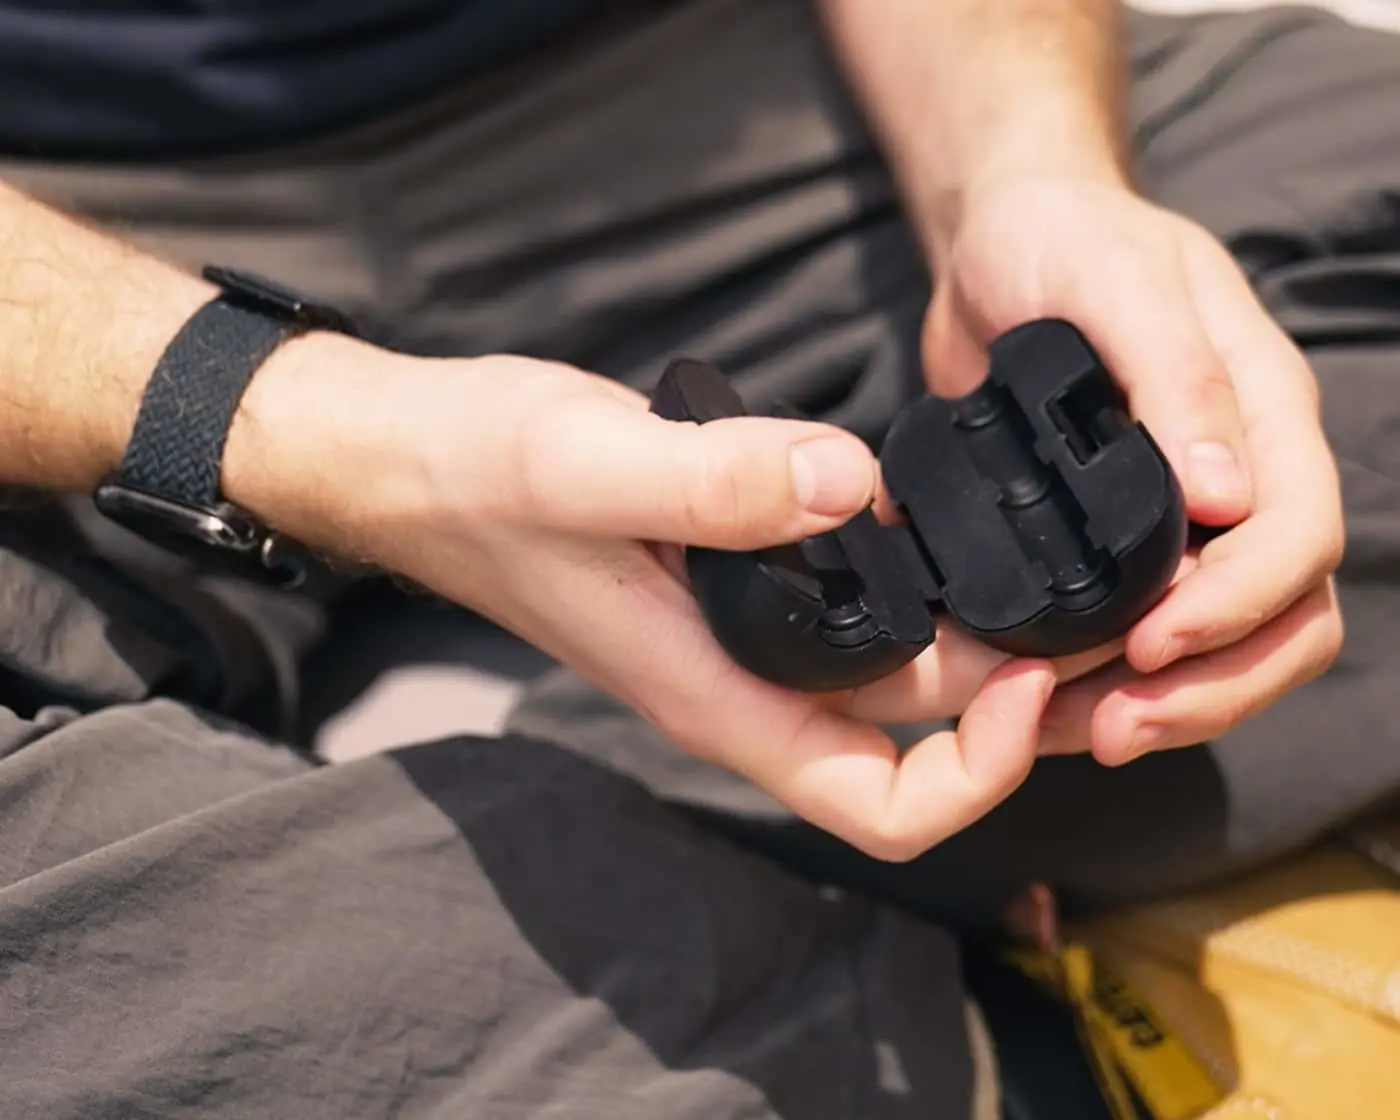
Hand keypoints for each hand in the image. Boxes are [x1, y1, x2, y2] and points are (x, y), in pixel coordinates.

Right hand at [227, 338, 1056, 859]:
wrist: (415, 461)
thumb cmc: (478, 479)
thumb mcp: (584, 467)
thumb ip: (709, 482)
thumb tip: (853, 484)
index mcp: (718, 693)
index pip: (880, 803)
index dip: (980, 768)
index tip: (1030, 674)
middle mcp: (746, 680)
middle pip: (918, 735)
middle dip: (1022, 687)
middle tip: (1099, 599)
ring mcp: (745, 634)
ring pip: (897, 668)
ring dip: (986, 632)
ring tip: (1060, 553)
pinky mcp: (741, 578)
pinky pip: (859, 603)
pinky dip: (923, 577)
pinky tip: (956, 510)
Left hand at [922, 175, 1343, 763]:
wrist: (1000, 245)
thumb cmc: (1059, 241)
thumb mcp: (1111, 280)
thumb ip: (1174, 375)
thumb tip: (1228, 495)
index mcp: (1262, 412)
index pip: (1300, 535)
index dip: (1240, 604)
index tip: (1153, 642)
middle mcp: (1242, 475)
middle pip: (1285, 616)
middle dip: (1212, 686)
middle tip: (1111, 726)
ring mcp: (1188, 518)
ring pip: (1232, 646)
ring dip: (1169, 705)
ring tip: (1079, 734)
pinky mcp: (1124, 544)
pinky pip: (1151, 636)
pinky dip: (1113, 685)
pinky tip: (1050, 708)